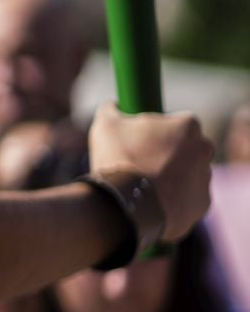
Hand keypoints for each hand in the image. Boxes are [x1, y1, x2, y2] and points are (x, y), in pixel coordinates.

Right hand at [87, 103, 213, 241]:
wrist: (124, 207)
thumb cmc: (118, 159)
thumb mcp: (105, 124)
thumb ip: (112, 109)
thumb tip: (114, 105)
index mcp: (188, 125)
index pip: (176, 121)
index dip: (156, 129)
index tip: (139, 139)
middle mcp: (205, 149)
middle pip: (186, 147)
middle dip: (168, 152)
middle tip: (141, 161)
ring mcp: (206, 179)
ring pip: (188, 173)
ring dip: (171, 176)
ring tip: (143, 185)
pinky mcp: (202, 205)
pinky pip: (187, 198)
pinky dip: (172, 199)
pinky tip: (151, 201)